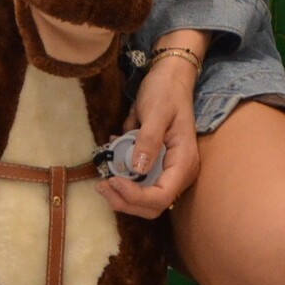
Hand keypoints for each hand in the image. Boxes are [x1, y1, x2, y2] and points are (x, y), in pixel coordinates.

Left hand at [102, 41, 203, 217]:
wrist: (169, 79)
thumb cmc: (165, 92)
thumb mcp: (155, 111)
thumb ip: (147, 140)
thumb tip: (137, 169)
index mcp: (183, 161)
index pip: (162, 196)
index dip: (135, 196)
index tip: (113, 180)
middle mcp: (178, 172)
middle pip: (153, 206)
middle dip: (126, 202)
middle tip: (102, 185)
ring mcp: (167, 171)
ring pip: (145, 200)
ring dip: (122, 197)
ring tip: (102, 180)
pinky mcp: (156, 167)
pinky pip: (140, 184)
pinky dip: (123, 182)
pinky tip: (110, 164)